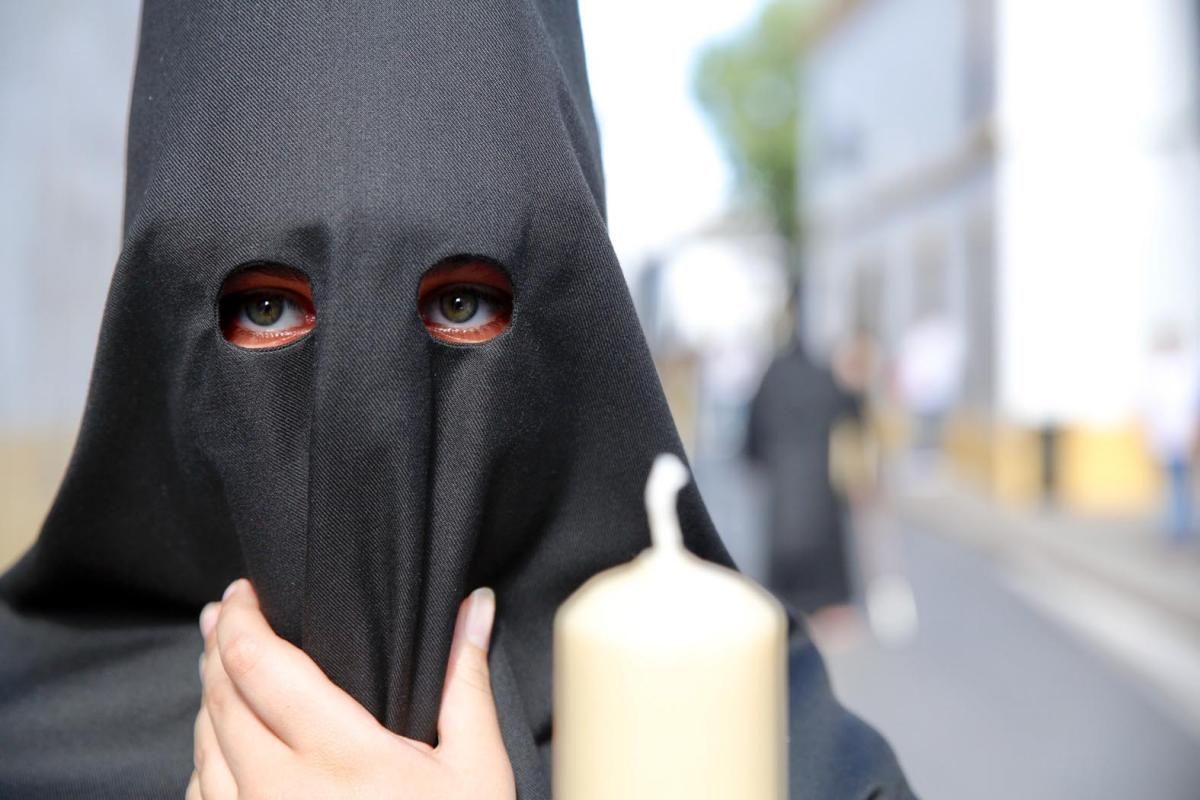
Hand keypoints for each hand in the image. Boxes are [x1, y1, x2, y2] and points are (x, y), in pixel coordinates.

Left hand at [188, 580, 514, 799]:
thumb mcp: (476, 770)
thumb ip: (466, 681)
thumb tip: (475, 607)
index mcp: (343, 758)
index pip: (262, 668)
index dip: (241, 620)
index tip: (242, 592)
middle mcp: (282, 792)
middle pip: (221, 700)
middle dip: (216, 647)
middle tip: (224, 614)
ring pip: (201, 748)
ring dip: (206, 698)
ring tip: (219, 665)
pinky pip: (202, 796)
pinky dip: (204, 757)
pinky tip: (220, 743)